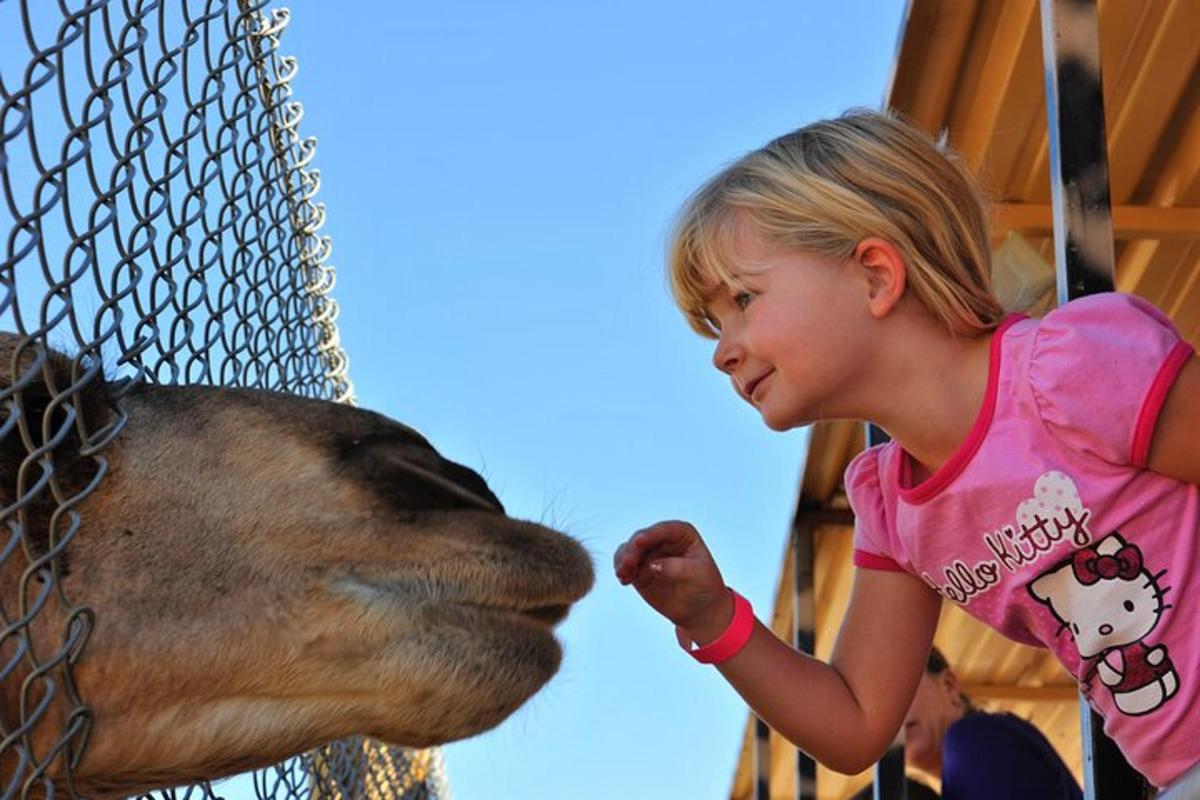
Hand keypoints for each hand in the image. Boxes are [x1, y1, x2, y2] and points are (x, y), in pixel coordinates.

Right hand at [613, 520, 731, 643]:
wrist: (700, 609)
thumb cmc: (704, 587)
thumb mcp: (697, 574)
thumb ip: (675, 567)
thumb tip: (652, 565)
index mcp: (681, 534)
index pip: (664, 530)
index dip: (650, 534)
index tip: (639, 542)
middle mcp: (662, 540)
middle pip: (642, 538)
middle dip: (632, 549)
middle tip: (628, 563)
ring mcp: (649, 555)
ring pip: (629, 550)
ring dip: (623, 559)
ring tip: (623, 573)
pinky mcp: (639, 570)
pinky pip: (625, 565)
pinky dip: (621, 570)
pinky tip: (624, 579)